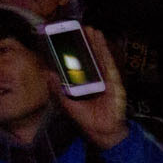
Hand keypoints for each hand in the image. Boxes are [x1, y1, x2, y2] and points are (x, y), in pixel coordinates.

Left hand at [58, 25, 129, 149]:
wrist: (103, 133)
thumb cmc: (87, 120)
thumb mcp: (68, 104)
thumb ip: (58, 90)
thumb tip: (48, 74)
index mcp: (85, 84)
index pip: (79, 64)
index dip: (75, 52)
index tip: (68, 39)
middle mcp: (96, 79)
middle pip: (90, 58)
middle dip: (86, 43)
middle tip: (79, 28)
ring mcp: (106, 80)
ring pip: (100, 58)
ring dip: (96, 43)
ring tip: (90, 29)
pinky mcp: (115, 83)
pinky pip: (109, 64)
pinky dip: (104, 52)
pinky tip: (100, 41)